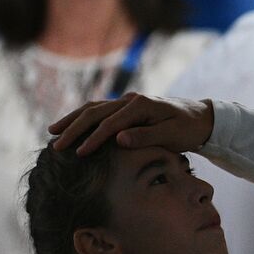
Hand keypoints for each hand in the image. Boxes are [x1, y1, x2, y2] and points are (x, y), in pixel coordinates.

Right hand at [48, 93, 214, 155]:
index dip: (93, 138)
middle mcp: (131, 100)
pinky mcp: (127, 108)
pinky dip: (83, 118)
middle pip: (95, 112)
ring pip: (93, 108)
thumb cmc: (188, 129)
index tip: (79, 153)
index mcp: (141, 105)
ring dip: (72, 120)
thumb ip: (146, 136)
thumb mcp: (171, 135)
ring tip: (53, 132)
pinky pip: (100, 111)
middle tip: (56, 145)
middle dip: (74, 128)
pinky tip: (70, 127)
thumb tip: (119, 140)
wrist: (201, 118)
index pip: (110, 123)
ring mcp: (128, 102)